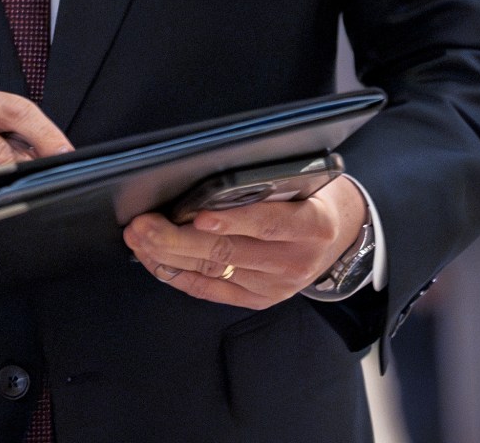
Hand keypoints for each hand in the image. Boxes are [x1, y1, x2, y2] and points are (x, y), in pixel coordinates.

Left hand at [123, 178, 368, 309]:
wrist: (341, 234)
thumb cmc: (314, 196)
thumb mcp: (306, 181)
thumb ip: (270, 182)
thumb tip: (212, 179)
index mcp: (314, 226)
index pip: (269, 223)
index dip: (233, 220)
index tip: (198, 214)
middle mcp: (296, 261)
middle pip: (229, 252)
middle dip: (178, 239)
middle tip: (143, 225)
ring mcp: (277, 286)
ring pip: (213, 271)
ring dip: (168, 255)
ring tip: (138, 238)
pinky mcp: (259, 299)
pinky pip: (212, 290)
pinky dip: (178, 274)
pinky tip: (154, 259)